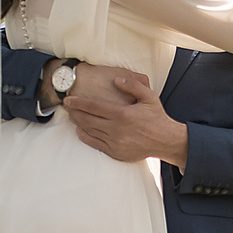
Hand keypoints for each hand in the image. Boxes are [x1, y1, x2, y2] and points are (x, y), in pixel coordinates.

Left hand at [62, 68, 188, 167]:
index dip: (78, 102)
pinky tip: (80, 130)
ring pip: (89, 131)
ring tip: (72, 116)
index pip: (93, 106)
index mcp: (123, 114)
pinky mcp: (115, 152)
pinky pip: (94, 144)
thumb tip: (116, 80)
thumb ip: (132, 86)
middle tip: (66, 107)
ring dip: (78, 123)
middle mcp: (116, 129)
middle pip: (87, 119)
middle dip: (74, 112)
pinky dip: (85, 136)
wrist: (165, 141)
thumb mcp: (149, 96)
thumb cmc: (157, 117)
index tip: (68, 99)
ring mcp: (115, 142)